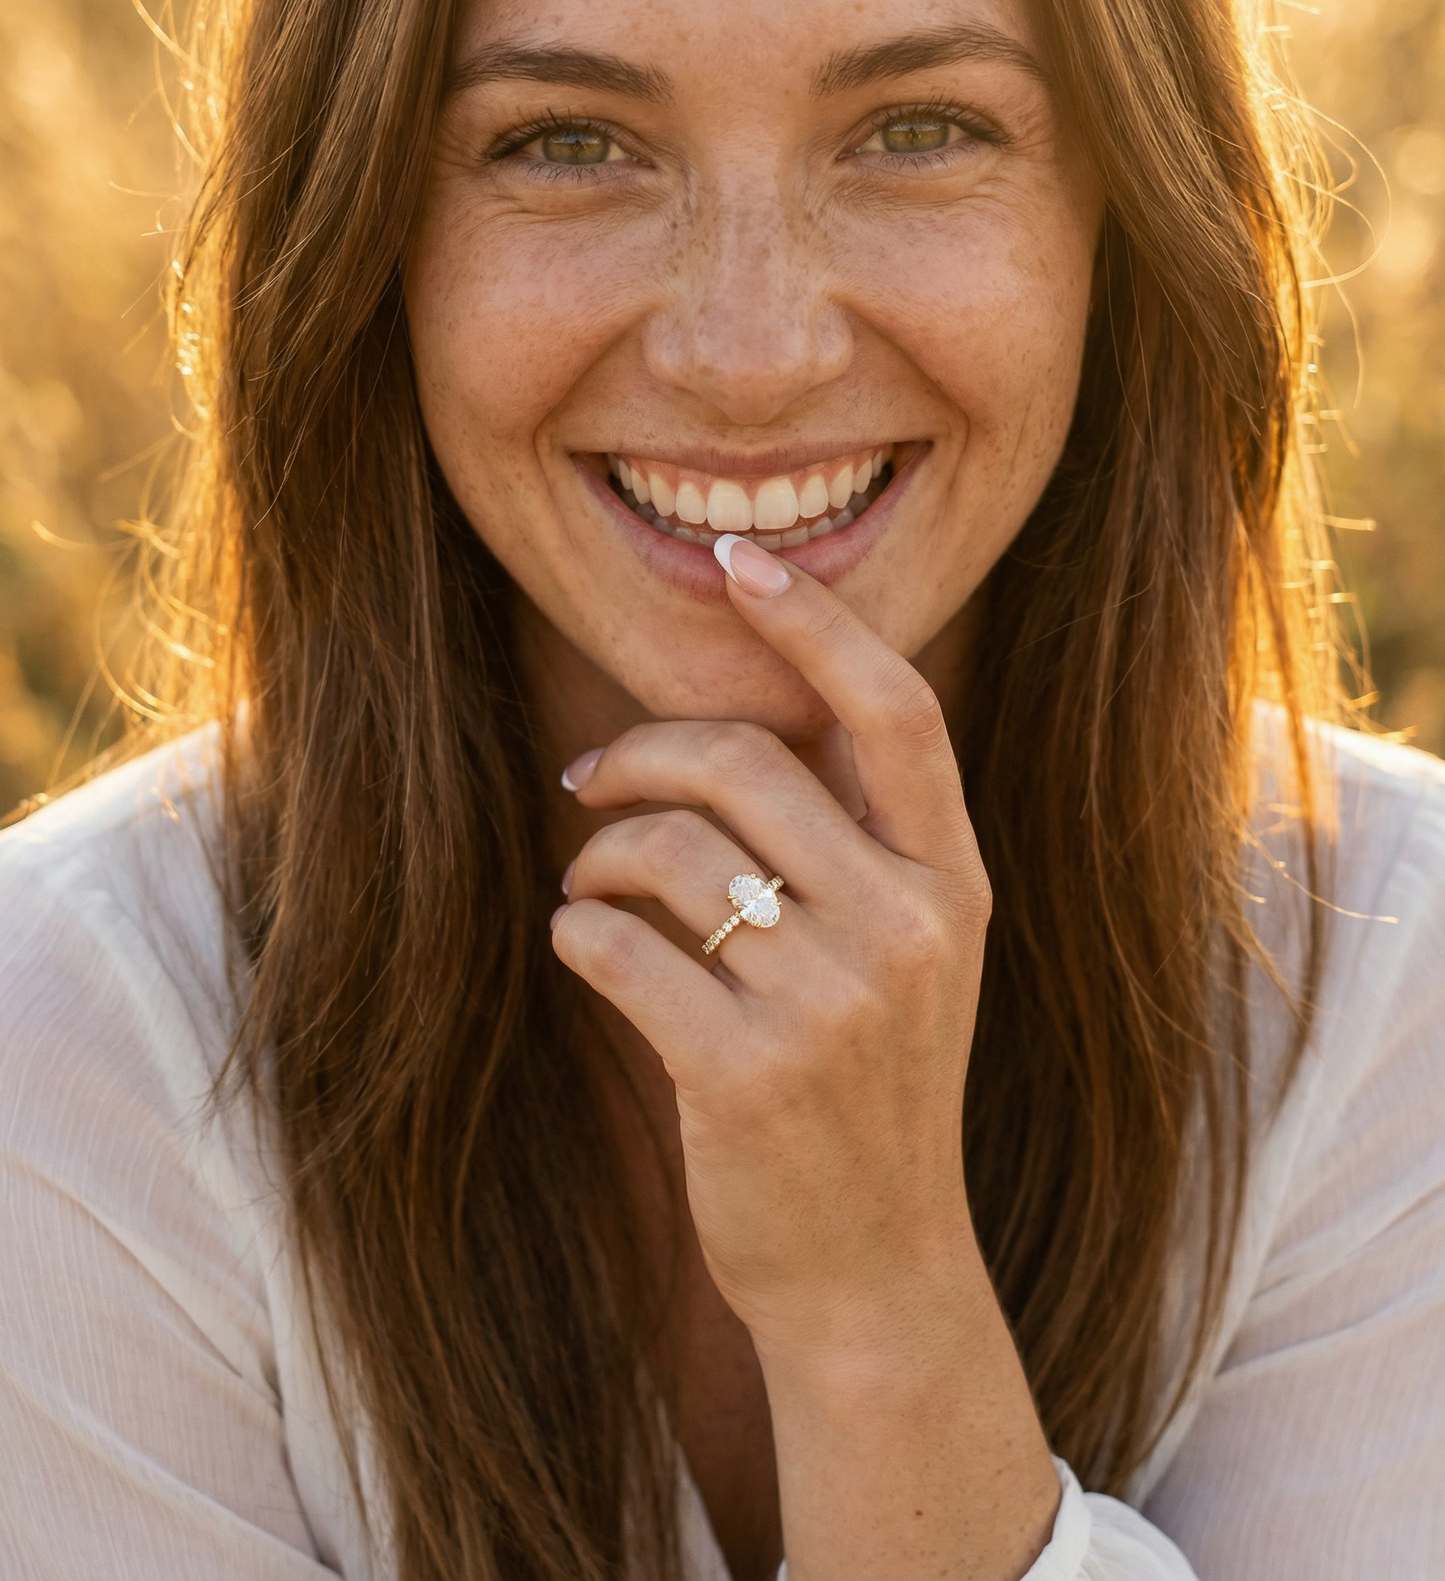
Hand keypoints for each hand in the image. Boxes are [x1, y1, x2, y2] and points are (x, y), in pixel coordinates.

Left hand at [553, 536, 1057, 1580]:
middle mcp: (911, 931)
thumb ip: (857, 845)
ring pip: (666, 853)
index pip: (896, 713)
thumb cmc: (875, 1091)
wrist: (876, 1270)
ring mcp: (833, 1007)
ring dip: (597, 858)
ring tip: (587, 888)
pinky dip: (574, 936)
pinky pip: (614, 950)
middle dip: (639, 755)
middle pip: (744, 765)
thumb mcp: (913, 958)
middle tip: (585, 782)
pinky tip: (584, 954)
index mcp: (957, 886)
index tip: (743, 563)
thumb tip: (722, 727)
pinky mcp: (744, 1075)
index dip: (816, 623)